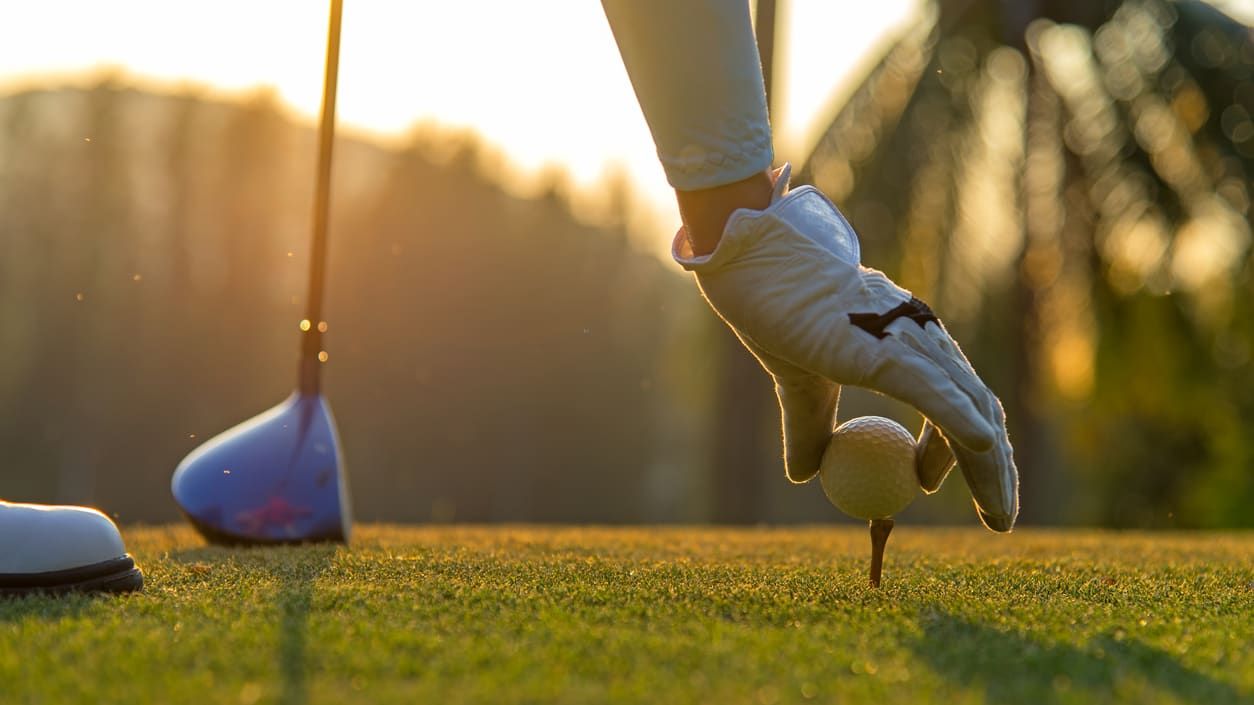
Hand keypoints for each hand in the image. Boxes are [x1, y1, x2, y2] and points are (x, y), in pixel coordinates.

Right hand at [673, 165, 1017, 530]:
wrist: (756, 264)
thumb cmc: (776, 311)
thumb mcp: (798, 383)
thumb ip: (808, 427)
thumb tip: (804, 475)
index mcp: (907, 343)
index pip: (957, 402)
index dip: (957, 452)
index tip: (925, 485)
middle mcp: (923, 339)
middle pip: (979, 412)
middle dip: (996, 471)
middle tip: (998, 520)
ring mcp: (912, 342)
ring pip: (969, 412)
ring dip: (990, 469)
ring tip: (998, 517)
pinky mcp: (889, 350)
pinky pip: (936, 394)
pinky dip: (961, 425)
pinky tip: (982, 450)